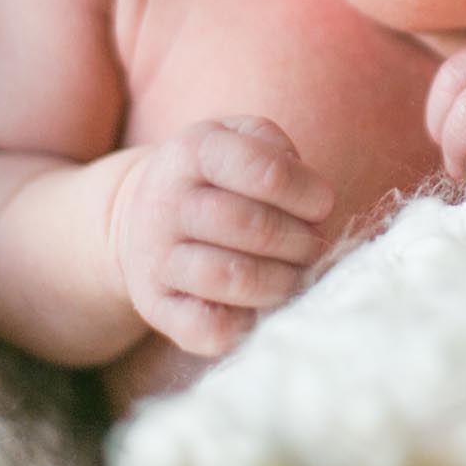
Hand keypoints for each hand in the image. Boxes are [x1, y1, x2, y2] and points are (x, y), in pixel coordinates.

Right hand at [111, 116, 334, 356]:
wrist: (142, 213)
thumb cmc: (217, 176)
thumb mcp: (242, 138)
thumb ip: (279, 154)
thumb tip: (312, 201)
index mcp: (195, 152)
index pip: (266, 171)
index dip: (307, 192)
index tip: (323, 204)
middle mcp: (168, 203)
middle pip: (253, 227)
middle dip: (301, 241)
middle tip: (313, 245)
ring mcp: (156, 258)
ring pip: (230, 277)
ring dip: (281, 282)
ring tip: (294, 275)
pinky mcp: (155, 306)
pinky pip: (207, 327)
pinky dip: (246, 323)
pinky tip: (260, 308)